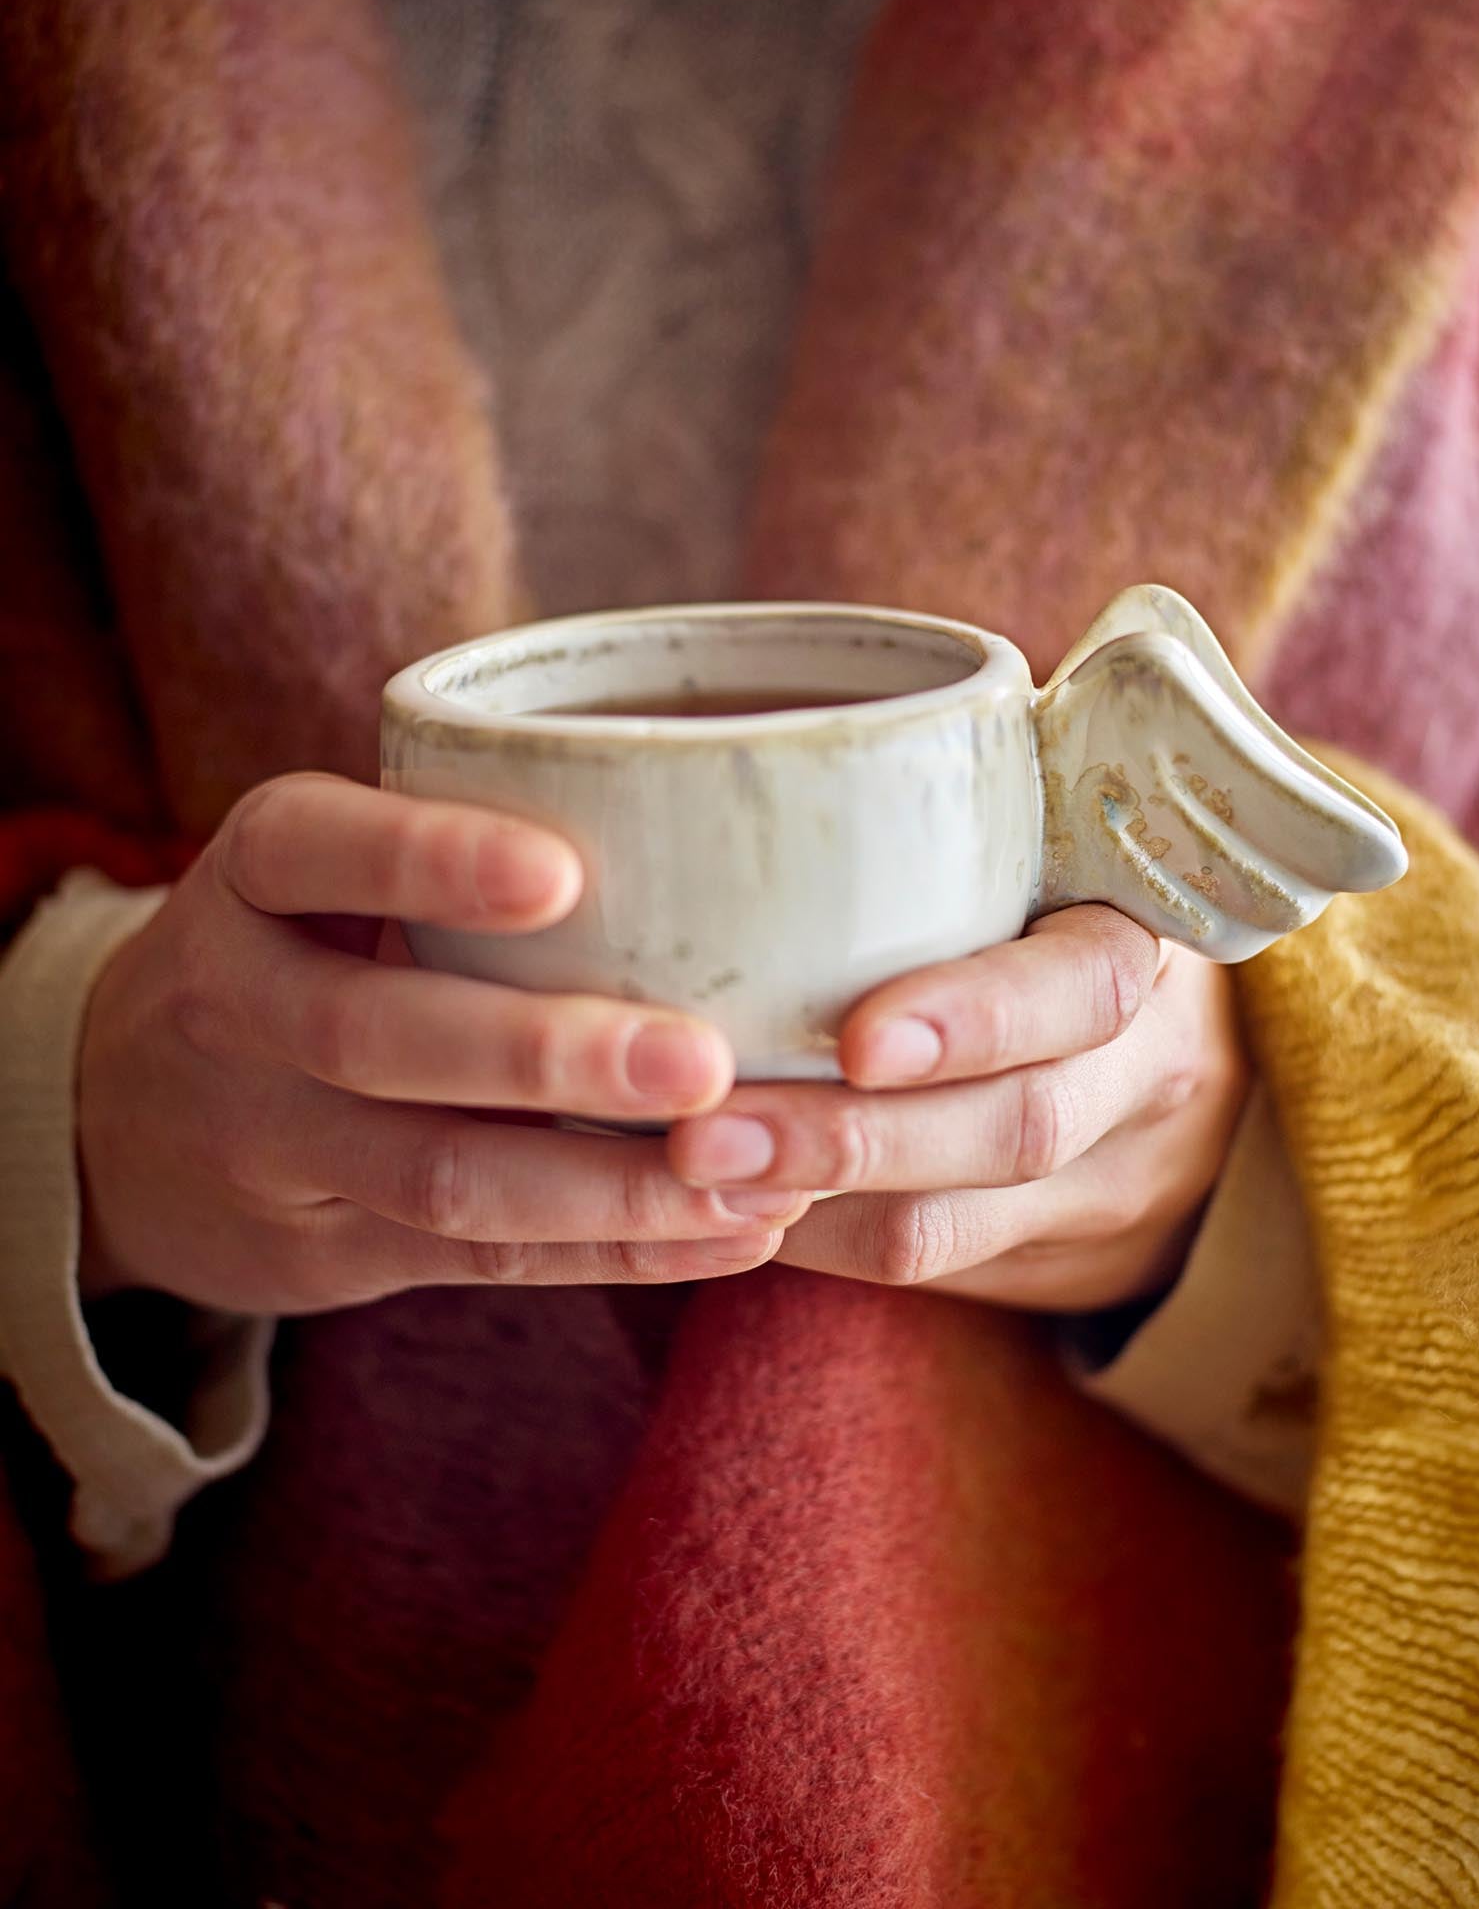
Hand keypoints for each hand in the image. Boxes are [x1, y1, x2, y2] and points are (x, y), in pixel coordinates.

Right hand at [78, 775, 809, 1313]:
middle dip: (546, 1055)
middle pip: (379, 1037)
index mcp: (250, 878)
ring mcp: (272, 1143)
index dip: (427, 861)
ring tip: (753, 1178)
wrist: (123, 1119)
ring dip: (608, 1184)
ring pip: (440, 1176)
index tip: (561, 872)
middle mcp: (239, 1007)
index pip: (314, 851)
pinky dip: (612, 1250)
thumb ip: (448, 845)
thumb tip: (711, 821)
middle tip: (701, 1061)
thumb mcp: (317, 871)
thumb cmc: (297, 949)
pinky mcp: (324, 1251)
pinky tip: (728, 1232)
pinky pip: (476, 1259)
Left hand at [666, 906, 1248, 1311]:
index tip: (856, 1041)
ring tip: (690, 1180)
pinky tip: (729, 1208)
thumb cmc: (1049, 917)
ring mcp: (1107, 1182)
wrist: (1178, 1073)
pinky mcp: (1051, 1262)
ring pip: (955, 1224)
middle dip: (847, 1139)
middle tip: (706, 1134)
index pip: (1081, 989)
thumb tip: (723, 836)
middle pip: (1014, 1127)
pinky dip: (817, 1240)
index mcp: (1136, 945)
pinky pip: (924, 1268)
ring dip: (811, 1205)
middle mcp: (1143, 1071)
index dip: (974, 1020)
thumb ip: (932, 857)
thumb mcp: (1037, 863)